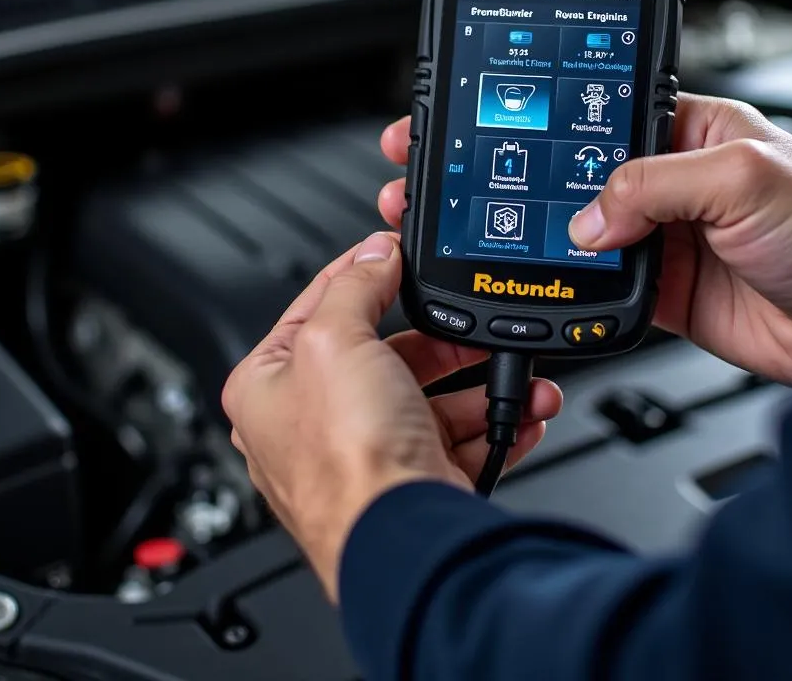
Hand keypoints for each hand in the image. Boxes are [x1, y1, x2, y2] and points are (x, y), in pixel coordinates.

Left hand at [223, 232, 561, 600]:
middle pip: (386, 354)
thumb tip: (373, 254)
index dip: (360, 272)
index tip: (393, 252)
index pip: (317, 306)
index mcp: (270, 385)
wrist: (402, 539)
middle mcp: (311, 422)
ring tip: (515, 375)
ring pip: (430, 399)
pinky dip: (494, 425)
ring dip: (480, 385)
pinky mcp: (410, 481)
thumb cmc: (345, 459)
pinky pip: (458, 439)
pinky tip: (522, 412)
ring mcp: (364, 454)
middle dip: (442, 342)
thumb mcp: (335, 340)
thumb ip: (355, 285)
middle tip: (471, 325)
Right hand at [379, 95, 791, 387]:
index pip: (598, 109)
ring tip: (483, 222)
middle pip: (575, 169)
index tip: (487, 107)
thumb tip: (586, 216)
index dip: (542, 109)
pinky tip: (541, 276)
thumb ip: (653, 184)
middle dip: (517, 170)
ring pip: (579, 227)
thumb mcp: (743, 176)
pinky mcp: (664, 290)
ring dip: (537, 230)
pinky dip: (568, 284)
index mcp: (690, 129)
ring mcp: (664, 236)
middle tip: (457, 164)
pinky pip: (599, 283)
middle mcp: (672, 180)